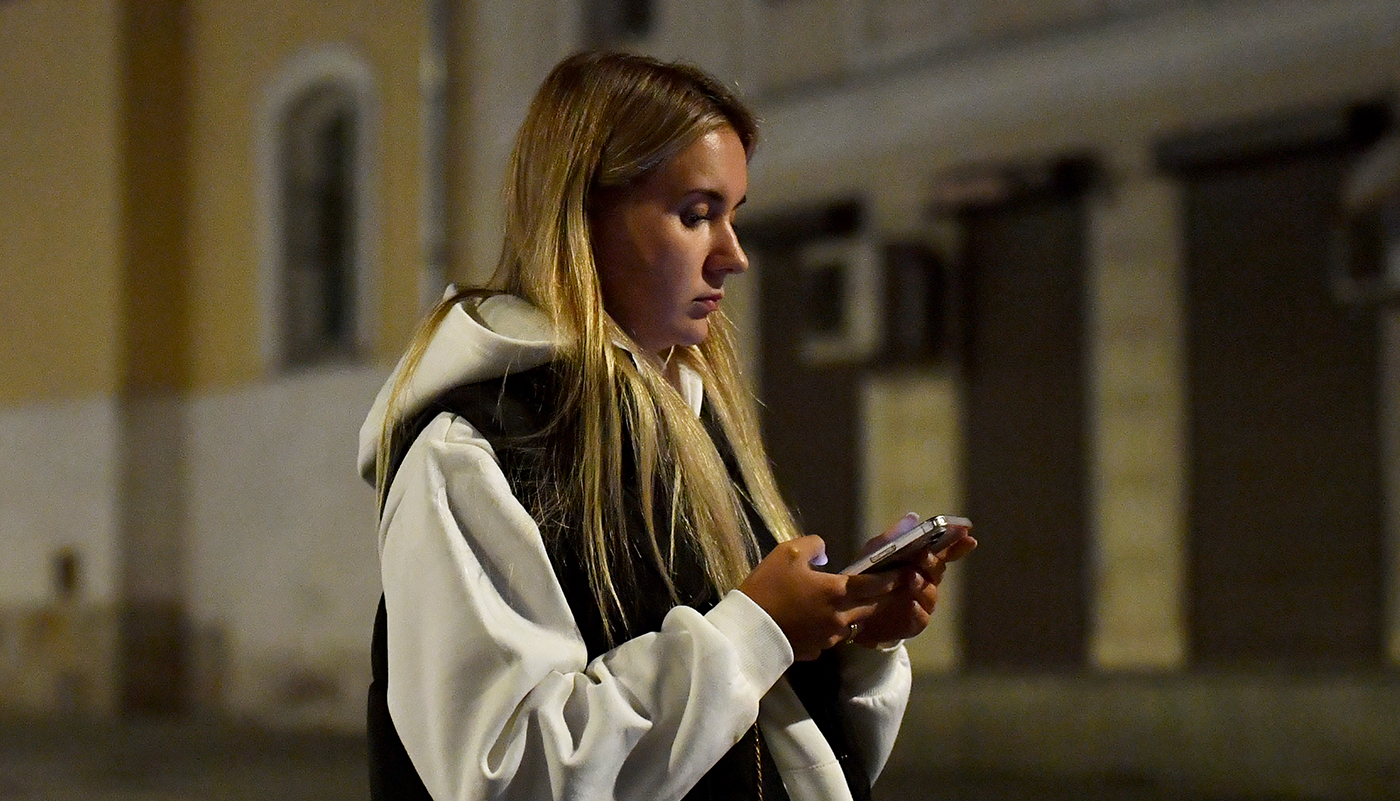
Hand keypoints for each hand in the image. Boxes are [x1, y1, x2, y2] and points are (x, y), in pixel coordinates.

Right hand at [739, 536, 898, 660]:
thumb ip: (812, 546)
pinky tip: (820, 620)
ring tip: (852, 604)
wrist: (749, 631)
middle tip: (889, 588)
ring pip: (853, 624)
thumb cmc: (769, 588)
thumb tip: (824, 551)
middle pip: (870, 607)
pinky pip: (832, 636)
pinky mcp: (816, 651)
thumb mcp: (786, 553)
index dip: (892, 578)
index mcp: (837, 591)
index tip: (905, 573)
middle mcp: (840, 617)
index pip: (874, 584)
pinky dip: (833, 627)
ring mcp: (829, 637)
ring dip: (857, 613)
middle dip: (882, 597)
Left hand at [850, 516, 977, 646]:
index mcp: (920, 561)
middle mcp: (926, 580)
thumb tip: (914, 517)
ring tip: (911, 576)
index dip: (958, 543)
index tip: (967, 534)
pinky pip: (920, 616)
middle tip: (924, 554)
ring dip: (922, 584)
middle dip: (933, 561)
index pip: (945, 551)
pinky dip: (916, 609)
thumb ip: (893, 537)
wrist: (851, 612)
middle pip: (938, 569)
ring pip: (931, 592)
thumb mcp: (874, 553)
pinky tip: (910, 602)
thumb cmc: (867, 577)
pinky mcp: (914, 622)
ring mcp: (922, 602)